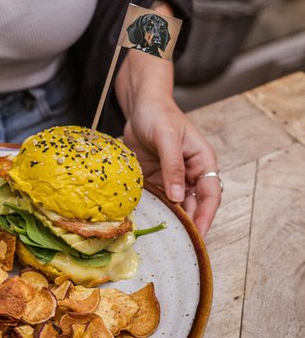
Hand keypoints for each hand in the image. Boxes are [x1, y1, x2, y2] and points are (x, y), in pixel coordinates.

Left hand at [115, 50, 220, 235]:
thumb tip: (177, 196)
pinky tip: (147, 219)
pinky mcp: (156, 179)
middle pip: (193, 204)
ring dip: (170, 217)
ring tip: (161, 236)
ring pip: (175, 204)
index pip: (210, 194)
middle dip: (188, 223)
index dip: (206, 216)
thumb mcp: (167, 138)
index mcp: (203, 162)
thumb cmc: (159, 115)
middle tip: (178, 243)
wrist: (141, 108)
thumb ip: (173, 166)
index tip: (199, 235)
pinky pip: (158, 198)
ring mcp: (172, 177)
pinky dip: (154, 208)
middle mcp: (190, 173)